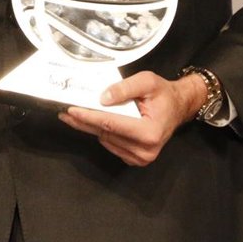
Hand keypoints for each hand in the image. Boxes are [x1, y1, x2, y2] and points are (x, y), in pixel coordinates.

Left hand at [57, 70, 204, 165]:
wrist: (178, 108)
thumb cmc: (163, 94)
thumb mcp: (147, 81)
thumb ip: (124, 88)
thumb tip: (102, 98)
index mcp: (149, 132)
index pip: (111, 124)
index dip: (89, 116)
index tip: (71, 110)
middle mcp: (146, 150)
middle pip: (105, 133)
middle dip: (83, 122)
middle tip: (65, 113)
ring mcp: (141, 158)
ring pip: (106, 140)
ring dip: (91, 127)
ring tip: (78, 114)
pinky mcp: (136, 160)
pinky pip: (111, 145)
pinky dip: (102, 133)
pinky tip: (96, 123)